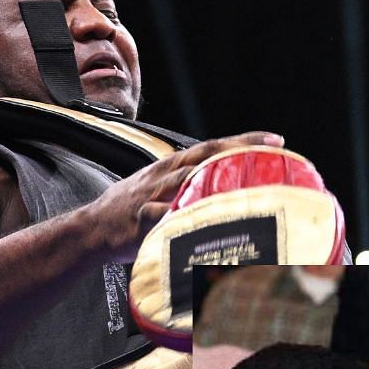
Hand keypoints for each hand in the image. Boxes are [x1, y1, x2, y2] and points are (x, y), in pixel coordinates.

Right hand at [79, 133, 286, 262]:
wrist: (91, 229)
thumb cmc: (133, 212)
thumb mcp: (163, 191)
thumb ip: (194, 189)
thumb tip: (232, 195)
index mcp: (174, 166)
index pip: (214, 146)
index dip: (245, 141)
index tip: (276, 139)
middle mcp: (167, 174)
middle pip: (207, 155)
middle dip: (241, 149)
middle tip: (274, 149)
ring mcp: (154, 195)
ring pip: (189, 179)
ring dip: (220, 176)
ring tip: (251, 179)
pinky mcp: (142, 219)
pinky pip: (163, 214)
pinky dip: (182, 213)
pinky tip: (204, 216)